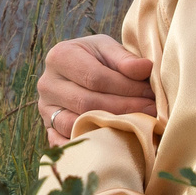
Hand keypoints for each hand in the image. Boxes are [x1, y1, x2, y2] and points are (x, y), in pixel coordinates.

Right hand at [36, 34, 155, 139]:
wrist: (78, 70)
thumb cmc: (97, 58)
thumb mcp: (109, 49)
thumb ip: (125, 59)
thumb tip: (145, 68)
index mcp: (60, 56)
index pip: (95, 78)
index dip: (126, 88)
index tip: (150, 94)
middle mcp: (47, 84)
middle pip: (87, 103)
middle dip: (124, 108)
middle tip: (150, 111)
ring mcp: (45, 109)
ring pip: (76, 125)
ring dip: (110, 128)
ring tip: (137, 126)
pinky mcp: (49, 129)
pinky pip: (66, 143)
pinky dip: (89, 145)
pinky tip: (113, 143)